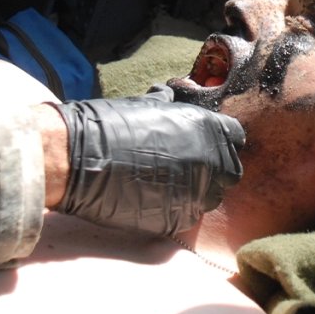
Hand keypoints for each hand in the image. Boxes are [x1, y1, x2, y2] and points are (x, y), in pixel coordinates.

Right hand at [52, 92, 244, 235]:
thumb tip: (168, 94)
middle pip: (230, 172)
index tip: (207, 143)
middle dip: (215, 169)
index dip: (221, 140)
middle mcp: (209, 162)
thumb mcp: (144, 105)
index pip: (235, 136)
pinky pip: (188, 216)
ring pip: (212, 198)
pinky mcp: (177, 219)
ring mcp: (195, 194)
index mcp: (206, 129)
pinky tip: (156, 199)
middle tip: (191, 167)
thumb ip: (166, 104)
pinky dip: (178, 209)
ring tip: (170, 184)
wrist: (80, 160)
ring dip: (198, 192)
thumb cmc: (110, 125)